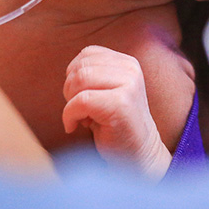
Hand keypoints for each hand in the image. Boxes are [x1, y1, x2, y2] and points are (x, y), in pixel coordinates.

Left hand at [63, 45, 171, 179]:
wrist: (138, 155)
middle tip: (80, 111)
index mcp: (127, 63)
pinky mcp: (121, 104)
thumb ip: (92, 75)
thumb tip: (69, 71)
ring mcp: (128, 85)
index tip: (82, 97)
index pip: (87, 54)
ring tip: (82, 118)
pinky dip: (69, 116)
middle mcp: (131, 69)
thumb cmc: (115, 125)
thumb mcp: (106, 92)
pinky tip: (75, 127)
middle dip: (70, 91)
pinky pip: (81, 100)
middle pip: (80, 67)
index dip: (74, 75)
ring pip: (79, 80)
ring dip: (70, 102)